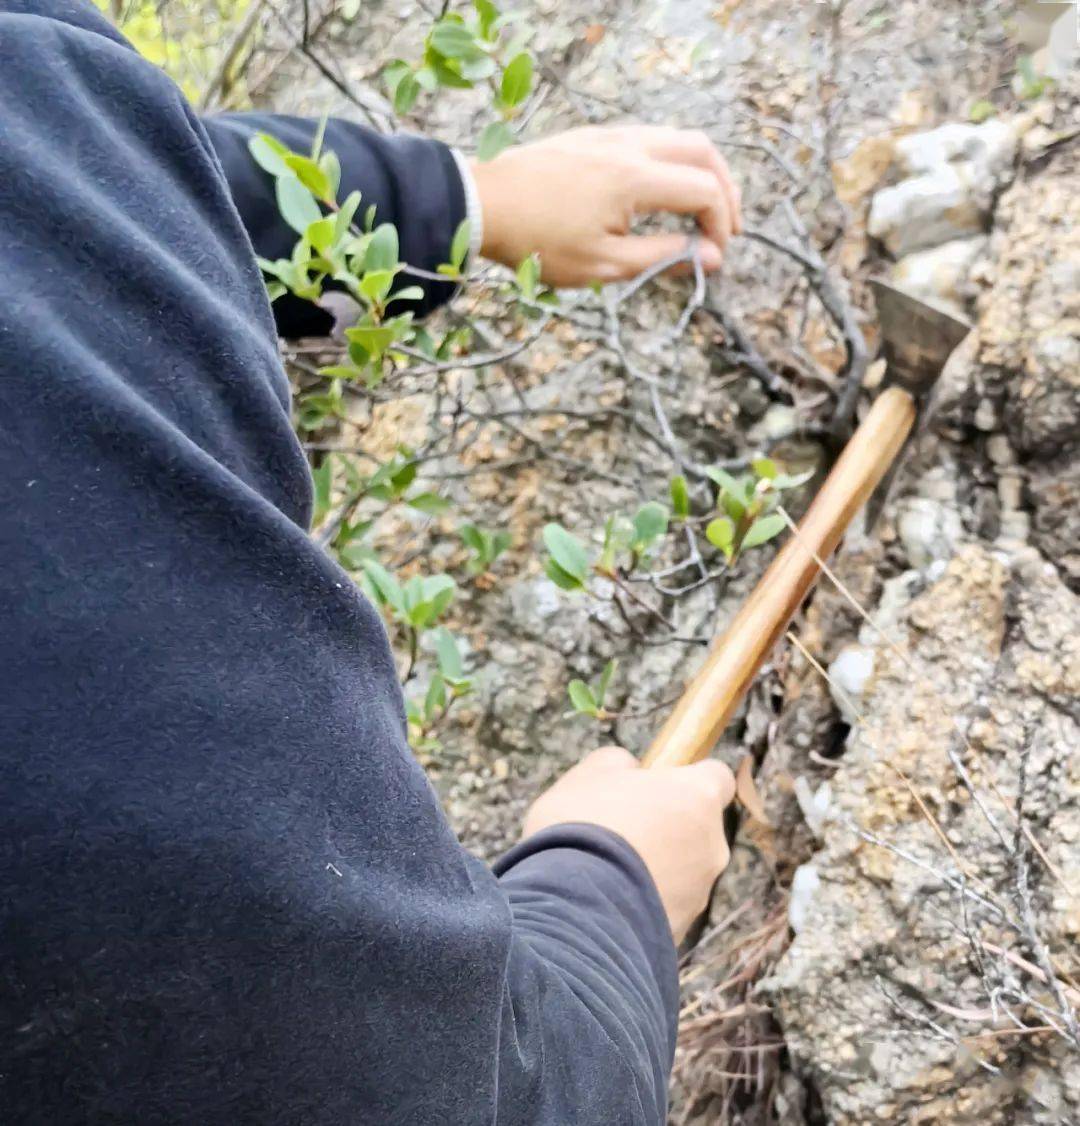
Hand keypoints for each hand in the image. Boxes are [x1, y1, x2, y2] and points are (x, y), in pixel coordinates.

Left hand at [470, 125, 741, 287]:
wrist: (483, 205)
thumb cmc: (538, 242)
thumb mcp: (603, 264)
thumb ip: (662, 257)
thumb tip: (709, 257)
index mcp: (636, 178)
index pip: (705, 191)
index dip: (719, 225)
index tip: (713, 257)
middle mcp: (630, 145)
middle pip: (702, 152)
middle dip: (724, 190)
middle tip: (725, 229)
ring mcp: (610, 135)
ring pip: (677, 138)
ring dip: (699, 172)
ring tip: (700, 212)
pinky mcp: (593, 136)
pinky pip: (649, 137)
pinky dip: (670, 162)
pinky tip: (662, 193)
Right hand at [522, 746, 734, 941]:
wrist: (570, 908)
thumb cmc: (581, 826)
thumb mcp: (590, 774)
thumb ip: (620, 763)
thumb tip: (630, 771)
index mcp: (698, 797)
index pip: (718, 776)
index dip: (688, 776)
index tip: (658, 782)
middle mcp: (712, 845)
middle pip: (696, 826)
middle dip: (665, 825)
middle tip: (619, 828)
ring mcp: (699, 893)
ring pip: (681, 869)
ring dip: (653, 866)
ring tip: (604, 871)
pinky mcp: (681, 930)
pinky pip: (663, 905)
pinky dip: (642, 900)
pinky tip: (605, 901)